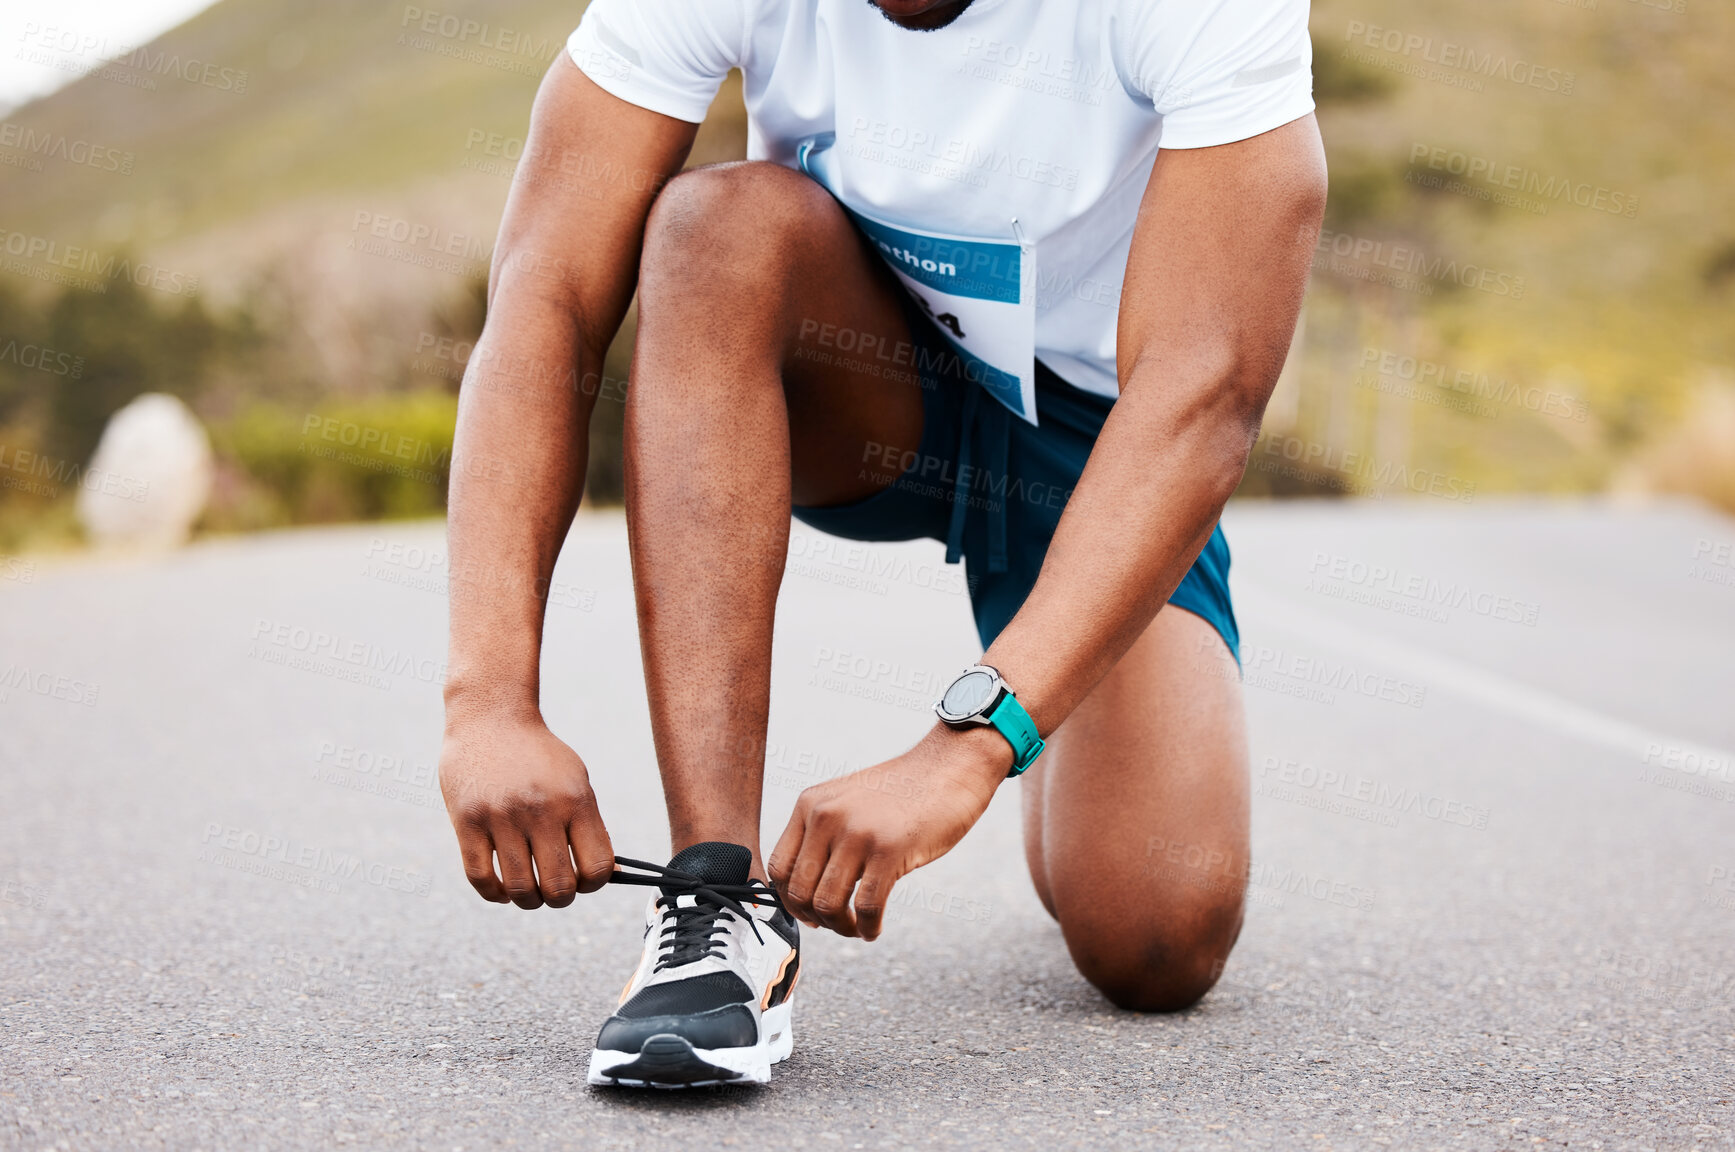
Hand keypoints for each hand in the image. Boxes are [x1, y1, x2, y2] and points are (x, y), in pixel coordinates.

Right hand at [438, 710, 614, 908]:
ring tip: (529, 894)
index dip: (594, 885)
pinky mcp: (466, 821)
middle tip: (554, 891)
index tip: (583, 880)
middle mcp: (540, 809)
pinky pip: (480, 878)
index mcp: (575, 800)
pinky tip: (501, 890)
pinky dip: (493, 894)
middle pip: (558, 886)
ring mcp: (501, 816)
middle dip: (560, 899)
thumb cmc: (539, 757)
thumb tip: (610, 875)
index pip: (597, 867)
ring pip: (519, 888)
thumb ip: (590, 826)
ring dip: (527, 901)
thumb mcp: (576, 780)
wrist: (492, 718)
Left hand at [768, 725, 1009, 939]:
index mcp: (810, 804)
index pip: (778, 867)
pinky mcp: (889, 849)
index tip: (809, 915)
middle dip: (816, 919)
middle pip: (799, 891)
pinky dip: (868, 927)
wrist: (950, 766)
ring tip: (857, 928)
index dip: (790, 901)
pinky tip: (875, 929)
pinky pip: (867, 906)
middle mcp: (826, 816)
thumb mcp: (848, 803)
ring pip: (828, 903)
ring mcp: (857, 832)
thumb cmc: (904, 793)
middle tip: (838, 925)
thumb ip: (824, 836)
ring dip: (841, 927)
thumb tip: (807, 894)